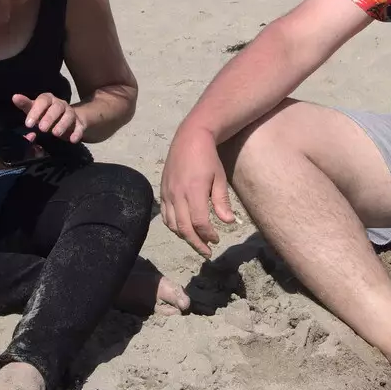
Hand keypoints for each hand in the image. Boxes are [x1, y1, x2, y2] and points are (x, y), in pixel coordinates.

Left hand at [12, 92, 85, 144]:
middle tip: (41, 129)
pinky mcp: (79, 123)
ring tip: (55, 134)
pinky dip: (77, 133)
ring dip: (62, 124)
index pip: (43, 100)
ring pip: (69, 116)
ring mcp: (71, 113)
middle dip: (49, 118)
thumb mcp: (35, 109)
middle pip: (57, 107)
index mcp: (49, 99)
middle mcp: (61, 104)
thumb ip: (25, 105)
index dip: (36, 111)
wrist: (67, 119)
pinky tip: (72, 140)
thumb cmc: (46, 114)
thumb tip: (15, 97)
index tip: (28, 124)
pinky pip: (80, 127)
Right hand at [159, 123, 236, 257]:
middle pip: (184, 228)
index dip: (208, 235)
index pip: (199, 222)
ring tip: (196, 242)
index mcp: (194, 191)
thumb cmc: (209, 157)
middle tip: (207, 252)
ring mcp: (167, 193)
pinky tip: (183, 229)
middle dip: (196, 243)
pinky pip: (165, 215)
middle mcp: (177, 194)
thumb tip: (228, 222)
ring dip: (184, 236)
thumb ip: (222, 201)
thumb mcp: (220, 178)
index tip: (216, 240)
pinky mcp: (162, 191)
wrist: (190, 137)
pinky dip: (173, 226)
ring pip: (172, 224)